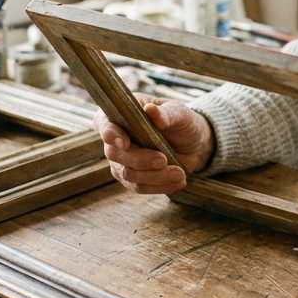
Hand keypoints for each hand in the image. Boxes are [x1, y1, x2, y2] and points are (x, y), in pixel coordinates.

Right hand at [93, 94, 213, 194]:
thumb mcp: (178, 113)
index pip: (104, 123)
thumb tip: (150, 110)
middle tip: (163, 160)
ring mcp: (121, 160)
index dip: (110, 134)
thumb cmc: (181, 121)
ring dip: (154, 176)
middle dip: (140, 159)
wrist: (193, 143)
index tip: (125, 142)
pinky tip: (177, 182)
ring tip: (179, 173)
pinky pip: (139, 187)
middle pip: (115, 154)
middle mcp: (115, 138)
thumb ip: (164, 113)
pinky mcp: (132, 178)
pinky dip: (159, 186)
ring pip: (128, 174)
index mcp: (120, 113)